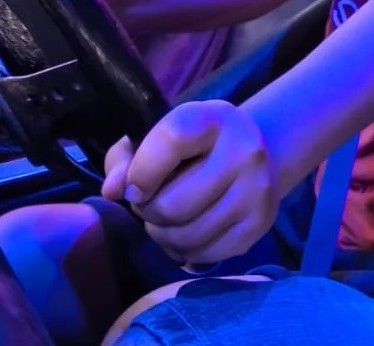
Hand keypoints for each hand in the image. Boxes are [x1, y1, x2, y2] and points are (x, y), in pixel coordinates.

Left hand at [101, 100, 279, 265]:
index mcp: (214, 118)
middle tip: (150, 205)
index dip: (141, 172)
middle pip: (174, 204)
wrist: (255, 154)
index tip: (134, 188)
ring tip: (165, 220)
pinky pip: (206, 254)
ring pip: (187, 235)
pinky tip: (187, 233)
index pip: (170, 141)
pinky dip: (186, 251)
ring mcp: (257, 189)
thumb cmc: (193, 146)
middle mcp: (244, 151)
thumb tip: (112, 191)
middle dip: (149, 212)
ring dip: (163, 235)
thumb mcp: (157, 136)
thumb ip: (125, 158)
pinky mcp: (261, 223)